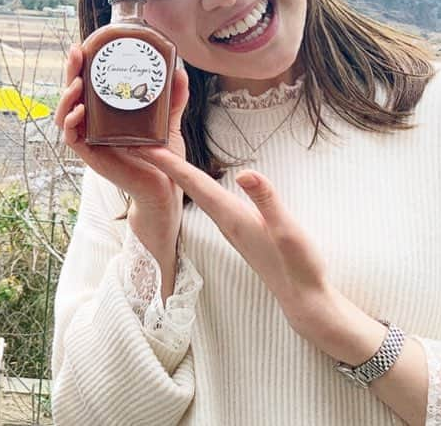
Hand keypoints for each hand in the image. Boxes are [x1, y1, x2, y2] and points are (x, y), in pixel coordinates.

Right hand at [54, 44, 189, 211]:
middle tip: (76, 54)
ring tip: (76, 84)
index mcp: (105, 115)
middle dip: (70, 73)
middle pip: (71, 96)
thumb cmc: (160, 157)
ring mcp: (89, 141)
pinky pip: (71, 138)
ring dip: (66, 98)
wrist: (164, 189)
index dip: (80, 68)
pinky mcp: (90, 156)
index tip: (82, 47)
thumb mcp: (166, 122)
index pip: (86, 87)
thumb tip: (179, 72)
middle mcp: (93, 126)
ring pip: (64, 116)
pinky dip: (72, 122)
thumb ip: (171, 99)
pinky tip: (80, 111)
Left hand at [135, 147, 337, 341]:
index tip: (146, 147)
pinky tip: (191, 179)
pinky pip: (208, 199)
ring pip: (197, 192)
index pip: (195, 184)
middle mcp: (224, 220)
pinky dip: (195, 184)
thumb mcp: (287, 230)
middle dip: (165, 164)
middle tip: (139, 142)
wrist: (301, 297)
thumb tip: (244, 172)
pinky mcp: (237, 228)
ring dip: (177, 173)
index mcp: (232, 217)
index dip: (170, 164)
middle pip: (189, 186)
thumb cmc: (298, 265)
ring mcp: (229, 225)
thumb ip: (267, 200)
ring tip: (159, 154)